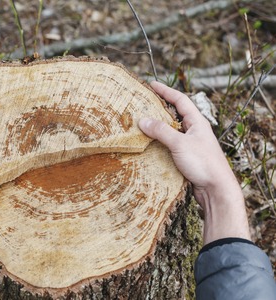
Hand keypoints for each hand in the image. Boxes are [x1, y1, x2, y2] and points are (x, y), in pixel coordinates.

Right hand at [139, 81, 249, 243]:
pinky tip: (149, 146)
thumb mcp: (180, 143)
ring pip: (172, 131)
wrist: (216, 189)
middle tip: (144, 104)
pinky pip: (170, 145)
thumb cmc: (203, 163)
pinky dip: (159, 143)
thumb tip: (143, 120)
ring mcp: (191, 145)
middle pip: (176, 114)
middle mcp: (195, 131)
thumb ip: (161, 131)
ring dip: (158, 127)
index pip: (180, 100)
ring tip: (142, 123)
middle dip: (160, 108)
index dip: (166, 91)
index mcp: (197, 123)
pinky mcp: (186, 158)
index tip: (152, 84)